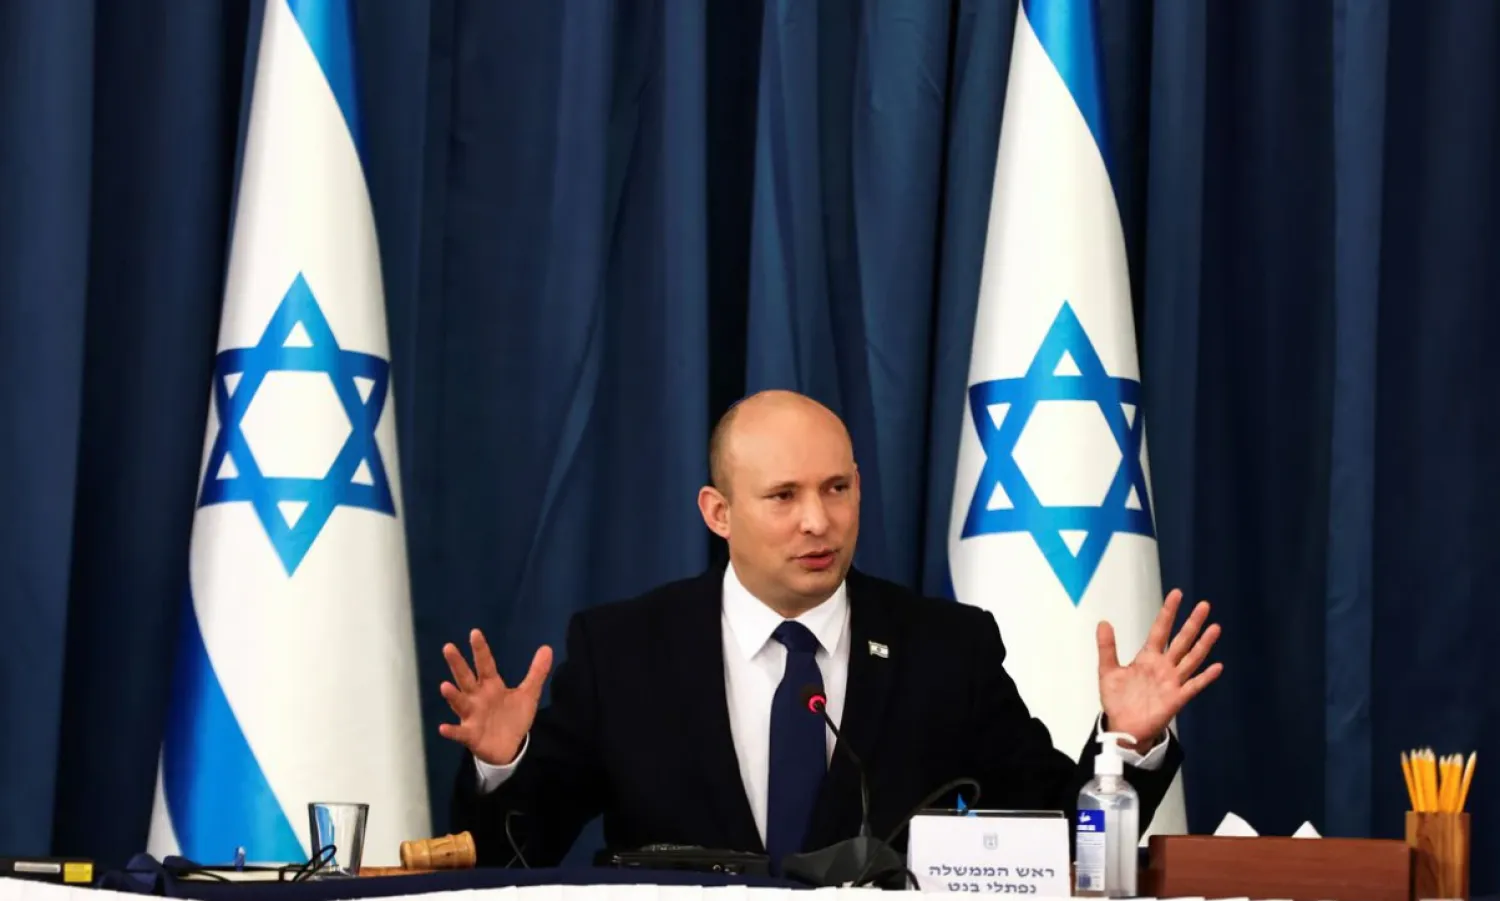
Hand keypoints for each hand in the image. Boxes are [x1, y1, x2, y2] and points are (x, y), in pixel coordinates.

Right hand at [438, 629, 552, 766]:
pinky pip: (459, 733)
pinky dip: (452, 731)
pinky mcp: (470, 735)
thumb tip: (547, 647)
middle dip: (457, 664)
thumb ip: (536, 672)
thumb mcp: (528, 694)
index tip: (475, 632)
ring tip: (444, 686)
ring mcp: (472, 716)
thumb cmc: (513, 717)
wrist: (509, 747)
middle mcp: (477, 697)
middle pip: (466, 678)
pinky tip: (443, 728)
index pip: (485, 664)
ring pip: (460, 703)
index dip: (481, 649)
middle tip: (448, 647)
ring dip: (452, 695)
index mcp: (491, 686)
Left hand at [1097, 589, 1221, 751]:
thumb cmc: (1118, 699)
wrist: (1123, 726)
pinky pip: (1194, 686)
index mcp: (1148, 657)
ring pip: (1191, 659)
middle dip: (1192, 623)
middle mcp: (1163, 666)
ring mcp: (1172, 682)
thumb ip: (1107, 647)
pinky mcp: (1176, 698)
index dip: (1168, 613)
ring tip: (1215, 627)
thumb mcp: (1108, 671)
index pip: (1160, 630)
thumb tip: (1103, 621)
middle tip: (1204, 605)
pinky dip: (1205, 677)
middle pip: (1181, 640)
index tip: (1177, 594)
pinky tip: (1217, 667)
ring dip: (1203, 644)